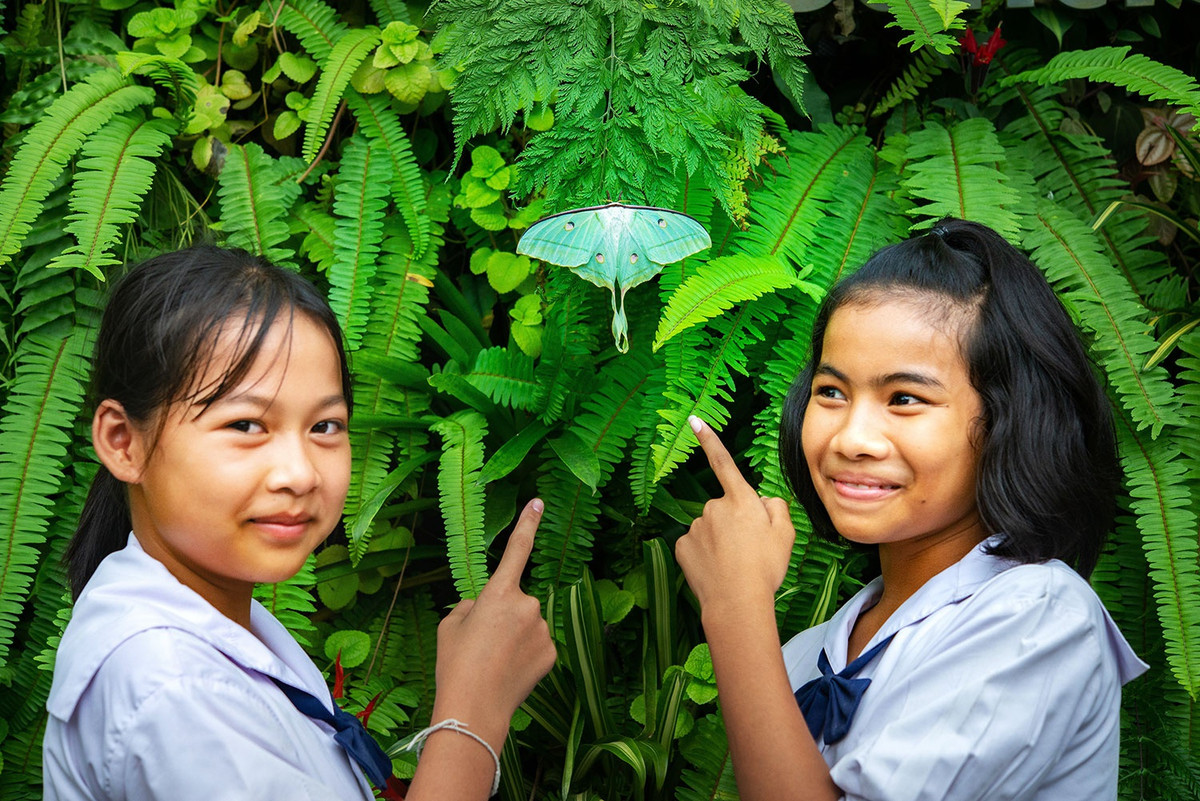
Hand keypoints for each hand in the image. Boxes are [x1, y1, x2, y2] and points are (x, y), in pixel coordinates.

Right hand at [432, 499, 556, 745]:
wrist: (474, 707)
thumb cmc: (455, 664)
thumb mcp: (448, 627)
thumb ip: (467, 608)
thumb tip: (479, 607)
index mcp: (499, 592)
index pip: (517, 549)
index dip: (528, 523)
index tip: (539, 502)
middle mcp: (527, 604)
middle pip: (516, 602)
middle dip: (503, 617)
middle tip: (483, 645)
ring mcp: (542, 629)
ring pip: (527, 625)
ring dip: (515, 637)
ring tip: (493, 662)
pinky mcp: (552, 652)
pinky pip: (537, 645)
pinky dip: (525, 655)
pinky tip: (509, 671)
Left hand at [674, 416, 795, 613]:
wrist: (737, 603)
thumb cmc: (765, 567)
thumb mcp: (786, 534)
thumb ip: (775, 508)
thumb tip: (761, 501)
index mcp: (740, 500)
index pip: (723, 463)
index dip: (709, 439)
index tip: (694, 420)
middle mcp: (713, 507)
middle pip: (726, 508)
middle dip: (736, 523)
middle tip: (751, 550)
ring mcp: (695, 527)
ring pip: (711, 529)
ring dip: (721, 541)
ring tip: (735, 565)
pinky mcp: (682, 546)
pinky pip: (697, 546)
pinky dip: (706, 556)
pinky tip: (717, 570)